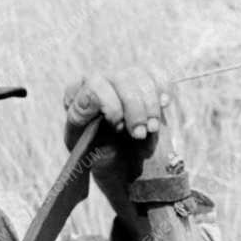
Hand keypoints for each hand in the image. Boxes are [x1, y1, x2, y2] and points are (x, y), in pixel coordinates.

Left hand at [63, 67, 170, 204]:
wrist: (121, 165)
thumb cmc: (99, 157)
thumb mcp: (83, 146)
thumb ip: (81, 120)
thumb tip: (90, 98)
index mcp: (77, 95)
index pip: (94, 85)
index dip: (111, 106)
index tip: (119, 128)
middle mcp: (98, 80)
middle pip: (121, 78)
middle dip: (135, 108)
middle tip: (140, 134)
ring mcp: (121, 79)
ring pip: (141, 76)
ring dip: (151, 105)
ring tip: (152, 129)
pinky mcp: (142, 83)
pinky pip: (156, 75)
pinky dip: (163, 90)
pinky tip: (164, 106)